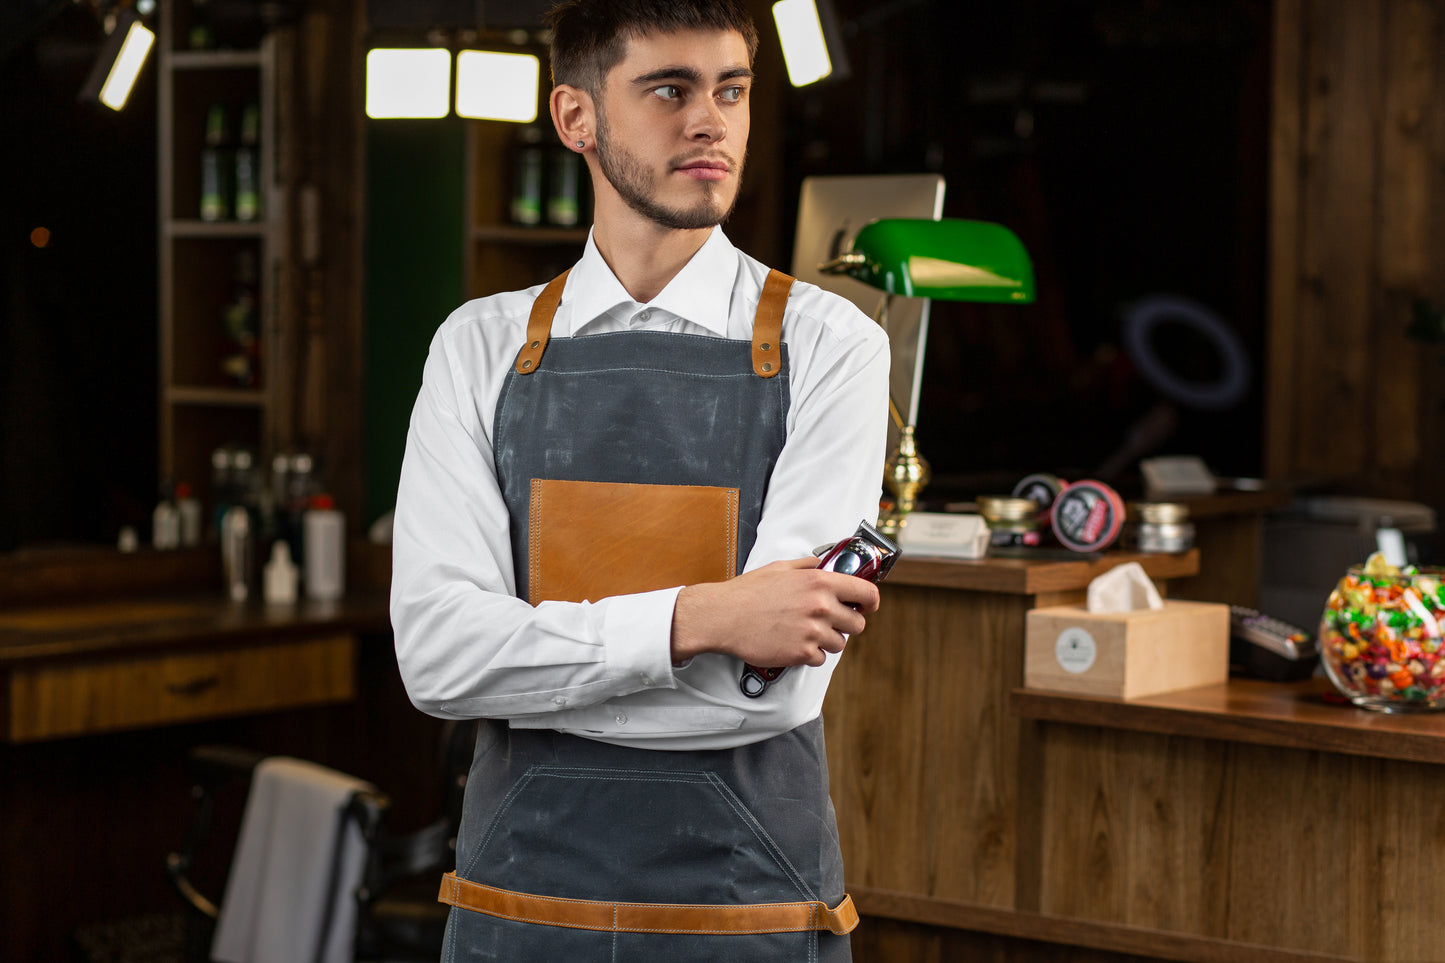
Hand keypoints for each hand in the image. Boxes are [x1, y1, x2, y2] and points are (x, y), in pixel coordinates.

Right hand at [670, 557, 880, 665]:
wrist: (723, 617)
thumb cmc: (748, 592)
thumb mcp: (781, 568)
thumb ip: (810, 566)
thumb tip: (828, 563)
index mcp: (819, 582)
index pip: (867, 593)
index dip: (870, 602)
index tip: (866, 606)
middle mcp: (820, 606)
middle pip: (857, 623)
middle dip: (845, 624)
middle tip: (826, 621)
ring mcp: (812, 632)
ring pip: (839, 644)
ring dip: (827, 640)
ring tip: (804, 632)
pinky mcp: (801, 653)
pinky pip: (820, 658)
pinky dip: (810, 654)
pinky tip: (793, 642)